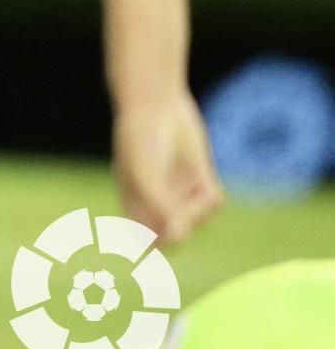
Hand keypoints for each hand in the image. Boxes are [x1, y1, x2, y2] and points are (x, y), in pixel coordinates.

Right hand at [112, 90, 223, 245]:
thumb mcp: (145, 175)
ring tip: (196, 191)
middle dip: (183, 229)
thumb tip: (178, 237)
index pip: (147, 242)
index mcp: (134, 206)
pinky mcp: (200, 181)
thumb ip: (160, 207)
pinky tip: (204, 183)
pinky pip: (213, 204)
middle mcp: (157, 203)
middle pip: (176, 237)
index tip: (168, 233)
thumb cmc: (140, 139)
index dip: (159, 243)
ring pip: (199, 221)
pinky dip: (210, 199)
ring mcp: (180, 193)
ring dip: (199, 211)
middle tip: (184, 216)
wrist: (156, 105)